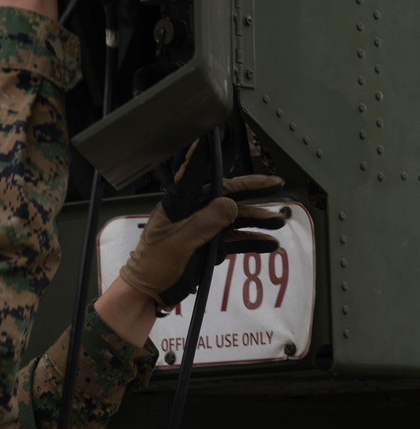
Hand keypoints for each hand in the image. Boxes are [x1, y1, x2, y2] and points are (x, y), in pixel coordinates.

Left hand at [119, 141, 284, 312]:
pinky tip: (270, 244)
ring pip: (235, 218)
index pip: (194, 172)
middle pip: (226, 194)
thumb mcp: (179, 242)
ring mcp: (203, 229)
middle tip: (277, 182)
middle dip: (253, 189)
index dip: (205, 154)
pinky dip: (252, 241)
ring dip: (257, 219)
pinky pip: (235, 240)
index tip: (216, 135)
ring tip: (280, 220)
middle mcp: (194, 211)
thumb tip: (232, 203)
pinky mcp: (210, 247)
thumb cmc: (155, 263)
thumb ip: (205, 223)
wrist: (148, 293)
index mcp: (179, 203)